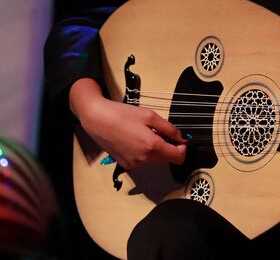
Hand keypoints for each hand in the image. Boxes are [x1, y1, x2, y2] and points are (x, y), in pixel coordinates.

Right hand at [69, 77, 185, 168]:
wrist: (97, 120)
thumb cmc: (123, 114)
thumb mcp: (150, 115)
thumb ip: (169, 128)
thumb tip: (181, 138)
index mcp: (152, 146)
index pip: (178, 157)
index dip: (183, 149)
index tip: (180, 139)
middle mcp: (144, 159)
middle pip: (166, 158)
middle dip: (168, 146)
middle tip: (159, 131)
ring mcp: (133, 164)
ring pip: (154, 159)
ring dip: (155, 149)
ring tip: (143, 133)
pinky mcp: (125, 164)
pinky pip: (143, 160)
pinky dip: (144, 152)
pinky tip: (134, 139)